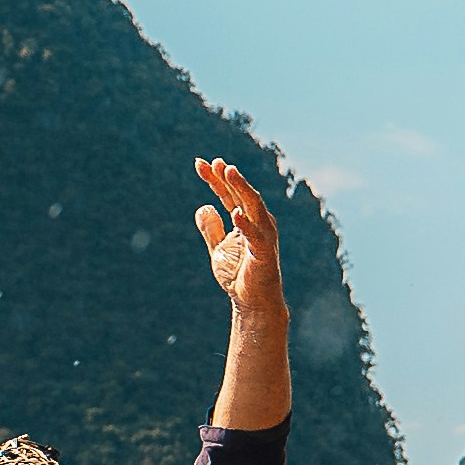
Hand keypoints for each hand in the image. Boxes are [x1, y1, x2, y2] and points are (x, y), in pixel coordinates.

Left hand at [195, 157, 284, 322]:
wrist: (253, 303)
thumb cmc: (238, 276)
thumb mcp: (218, 249)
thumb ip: (211, 229)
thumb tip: (204, 207)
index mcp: (246, 221)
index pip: (229, 195)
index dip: (216, 179)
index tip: (200, 163)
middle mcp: (258, 223)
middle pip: (242, 194)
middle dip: (229, 177)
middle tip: (215, 162)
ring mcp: (264, 236)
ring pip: (254, 206)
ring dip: (241, 188)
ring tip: (228, 172)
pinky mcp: (265, 253)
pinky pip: (256, 236)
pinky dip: (246, 224)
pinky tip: (235, 213)